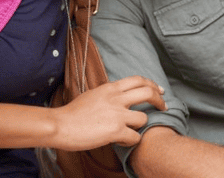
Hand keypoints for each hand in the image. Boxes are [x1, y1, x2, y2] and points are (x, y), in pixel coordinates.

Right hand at [51, 76, 166, 150]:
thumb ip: (107, 95)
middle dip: (159, 100)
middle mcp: (116, 98)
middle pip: (148, 93)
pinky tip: (124, 142)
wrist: (60, 125)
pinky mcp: (115, 130)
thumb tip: (117, 96)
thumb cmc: (72, 113)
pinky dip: (132, 141)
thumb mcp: (92, 95)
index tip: (159, 90)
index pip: (138, 80)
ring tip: (133, 131)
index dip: (152, 85)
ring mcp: (117, 114)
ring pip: (144, 118)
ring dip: (141, 126)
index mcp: (110, 88)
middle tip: (163, 107)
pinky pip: (135, 137)